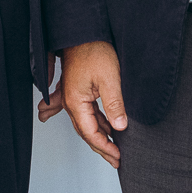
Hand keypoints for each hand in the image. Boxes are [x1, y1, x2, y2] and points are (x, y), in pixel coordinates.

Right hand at [41, 41, 128, 167]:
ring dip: (100, 137)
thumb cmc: (94, 50)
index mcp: (75, 101)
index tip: (118, 157)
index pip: (90, 133)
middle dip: (101, 148)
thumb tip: (120, 126)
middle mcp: (71, 102)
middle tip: (116, 160)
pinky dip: (97, 124)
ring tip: (114, 149)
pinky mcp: (79, 91)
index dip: (105, 147)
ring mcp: (73, 97)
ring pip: (86, 124)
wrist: (84, 32)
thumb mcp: (110, 78)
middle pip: (86, 132)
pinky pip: (87, 114)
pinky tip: (107, 130)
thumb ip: (114, 104)